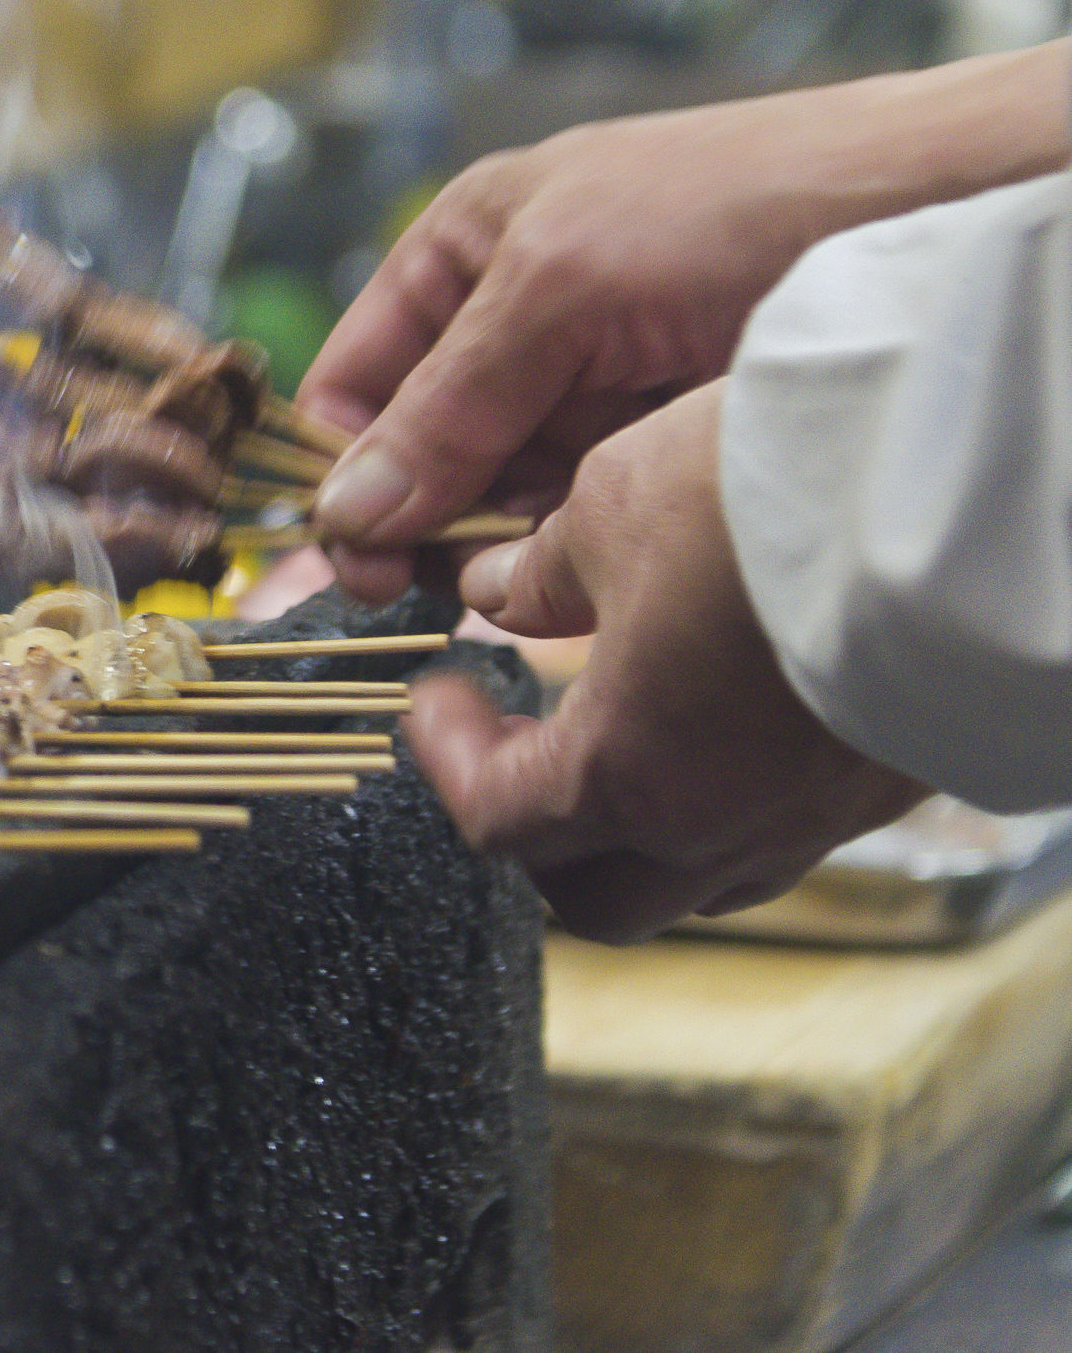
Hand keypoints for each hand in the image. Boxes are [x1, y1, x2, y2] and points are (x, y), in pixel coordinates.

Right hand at [299, 43, 1071, 605]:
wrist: (928, 212)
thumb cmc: (740, 201)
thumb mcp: (558, 287)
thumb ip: (449, 403)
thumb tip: (348, 511)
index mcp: (465, 254)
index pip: (356, 384)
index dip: (343, 472)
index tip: (353, 561)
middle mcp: (512, 324)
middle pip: (420, 453)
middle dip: (415, 520)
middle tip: (412, 599)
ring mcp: (587, 387)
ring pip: (497, 495)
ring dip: (493, 544)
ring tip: (508, 582)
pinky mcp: (651, 440)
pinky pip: (576, 514)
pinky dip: (566, 549)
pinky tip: (576, 569)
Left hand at [406, 382, 925, 943]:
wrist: (959, 494)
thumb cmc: (765, 498)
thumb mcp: (611, 506)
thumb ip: (542, 573)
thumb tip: (499, 595)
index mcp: (630, 776)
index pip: (498, 822)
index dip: (448, 762)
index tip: (433, 698)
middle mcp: (723, 826)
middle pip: (597, 898)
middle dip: (537, 839)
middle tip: (513, 745)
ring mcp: (817, 819)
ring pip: (700, 878)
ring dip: (636, 830)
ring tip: (614, 732)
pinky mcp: (889, 785)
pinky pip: (786, 833)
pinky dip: (728, 801)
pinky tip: (721, 719)